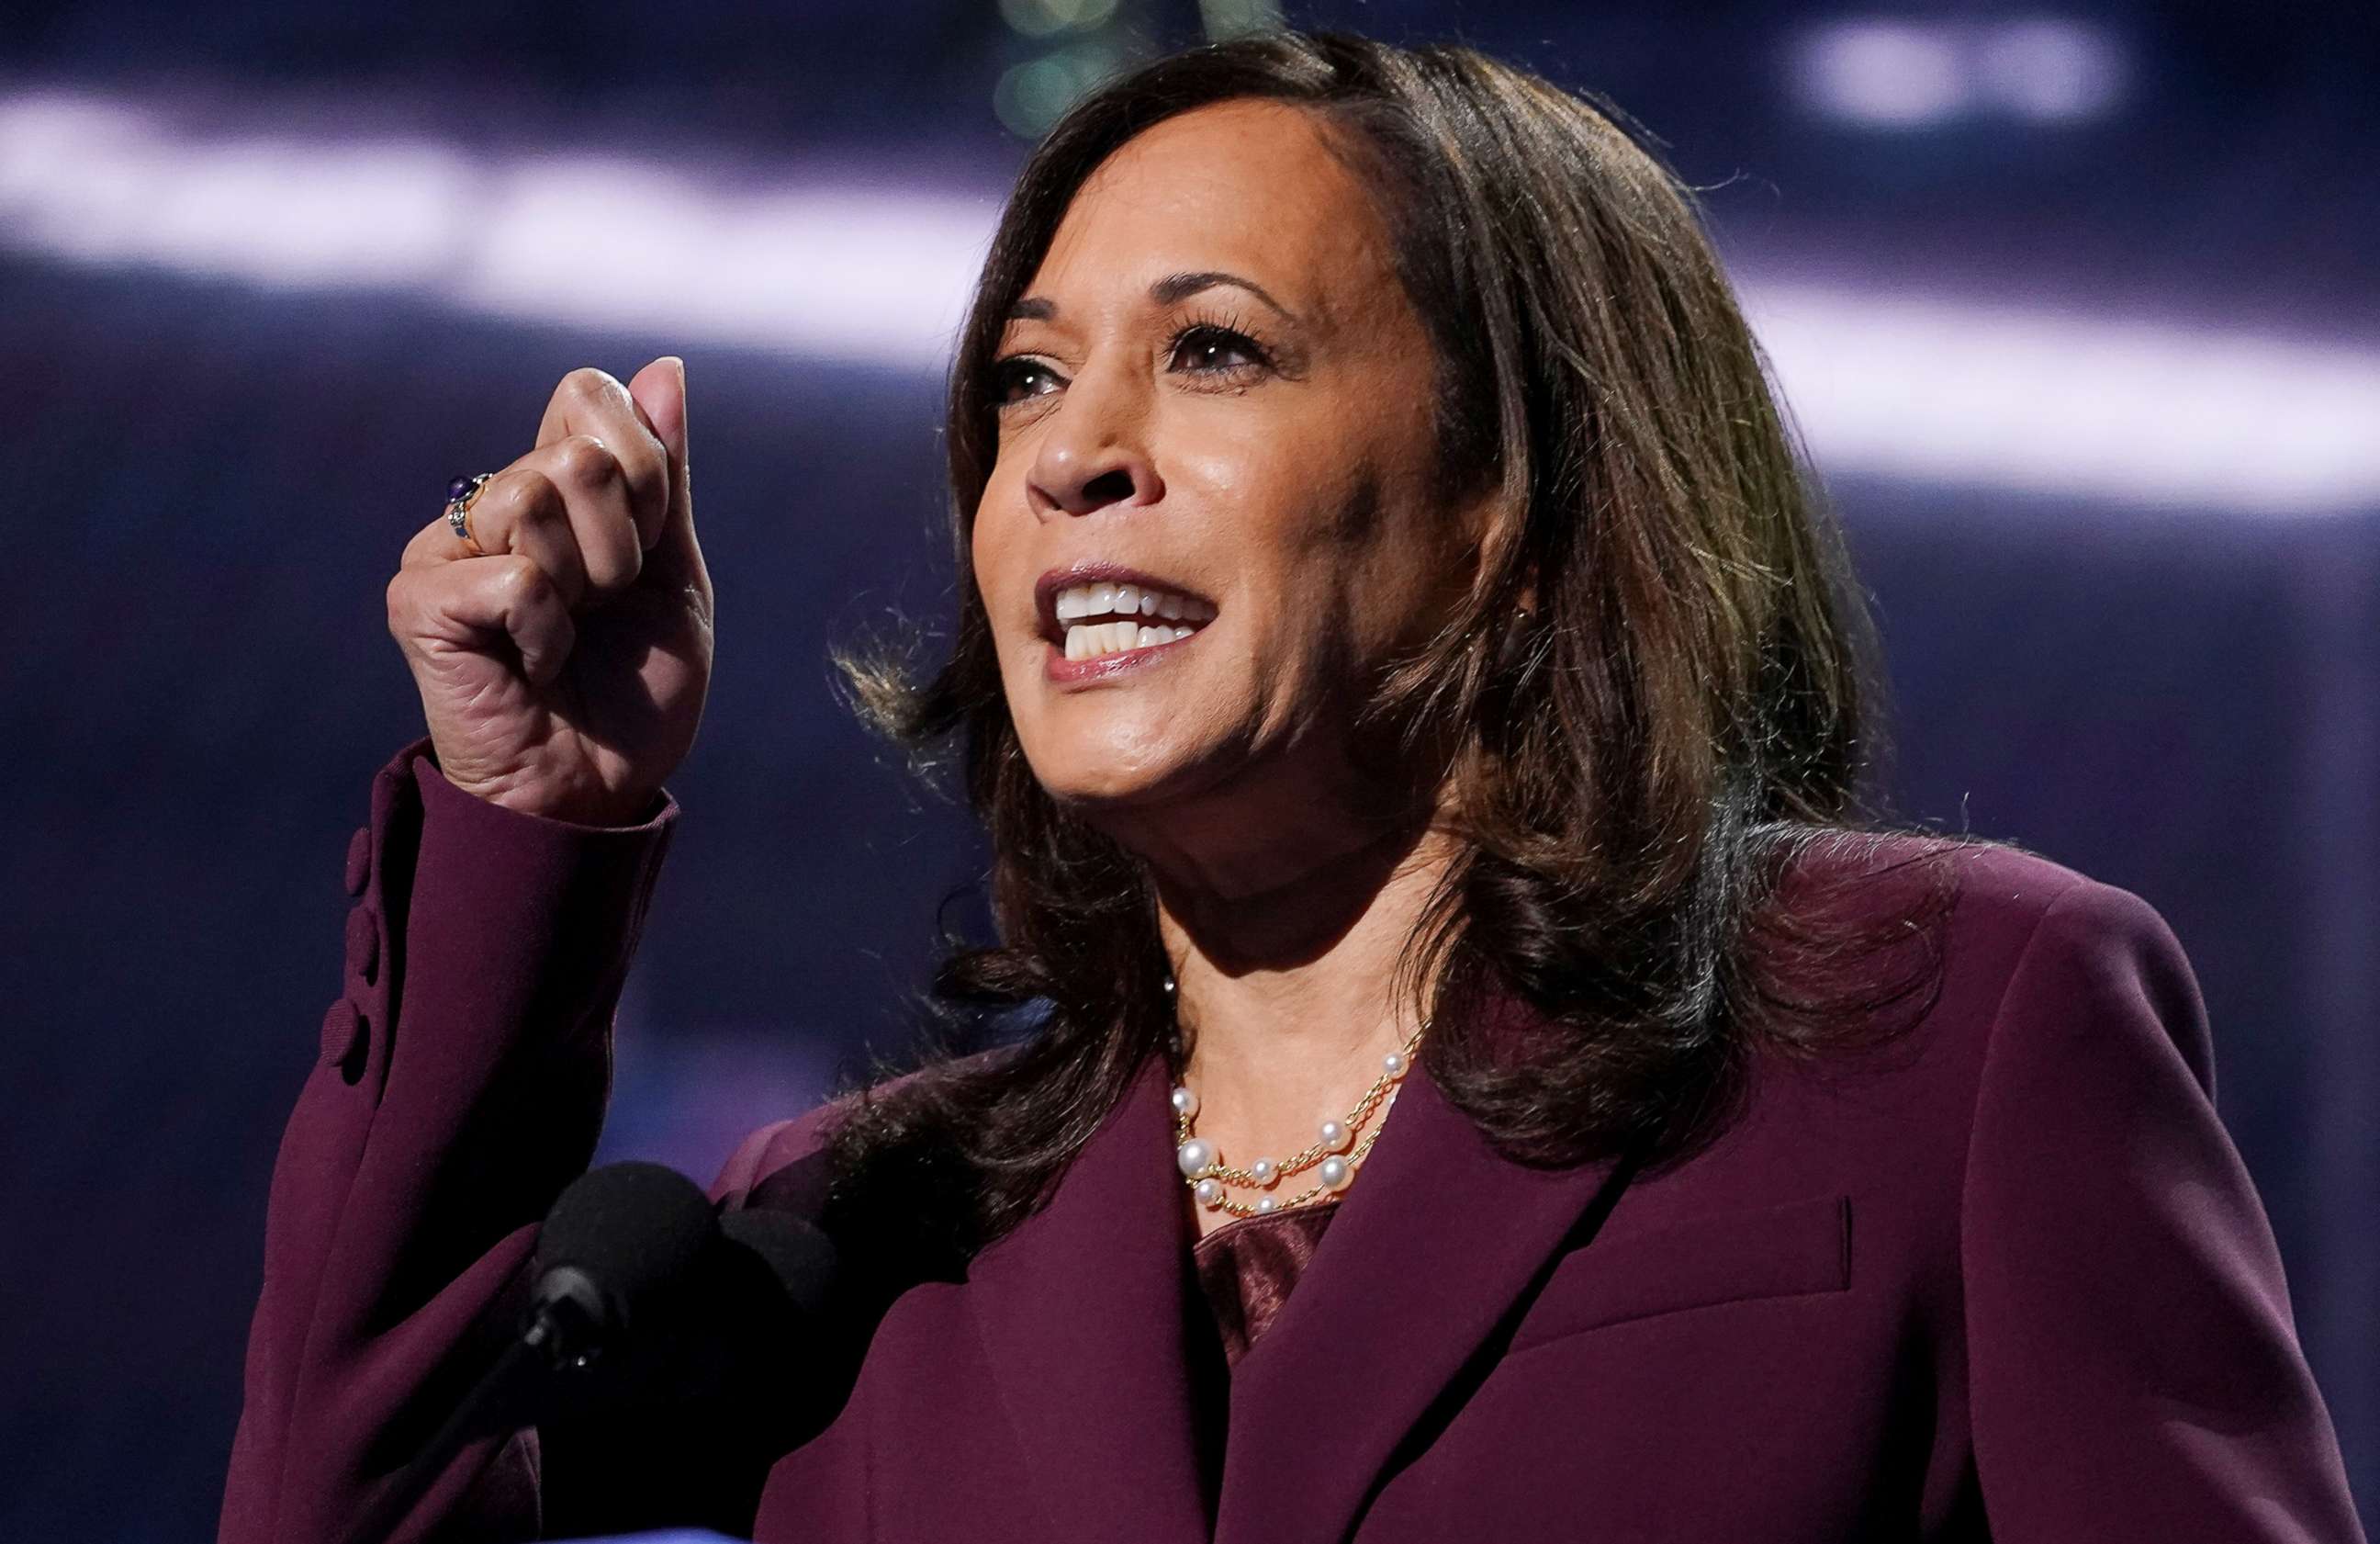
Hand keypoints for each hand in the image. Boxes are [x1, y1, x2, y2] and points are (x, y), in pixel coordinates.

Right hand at [387, 358, 714, 824]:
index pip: (593, 397)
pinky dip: (547, 632)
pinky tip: (530, 666)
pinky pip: (515, 577)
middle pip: (578, 451)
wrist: (596, 789)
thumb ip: (664, 474)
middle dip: (625, 543)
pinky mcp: (418, 599)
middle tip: (604, 608)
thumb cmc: (633, 691)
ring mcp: (445, 548)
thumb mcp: (674, 574)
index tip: (644, 555)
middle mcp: (488, 502)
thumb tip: (666, 365)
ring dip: (587, 586)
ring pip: (536, 497)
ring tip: (566, 635)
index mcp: (550, 483)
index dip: (646, 478)